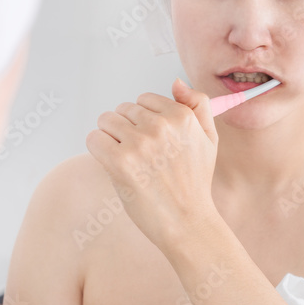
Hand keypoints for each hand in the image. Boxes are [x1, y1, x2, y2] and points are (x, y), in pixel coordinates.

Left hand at [85, 78, 219, 252]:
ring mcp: (139, 144)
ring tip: (128, 160)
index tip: (153, 142)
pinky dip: (98, 149)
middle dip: (126, 128)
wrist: (187, 222)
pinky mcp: (120, 162)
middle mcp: (161, 126)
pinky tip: (113, 165)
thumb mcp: (209, 139)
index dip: (144, 120)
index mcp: (182, 116)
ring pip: (106, 121)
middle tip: (141, 156)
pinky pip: (94, 139)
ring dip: (111, 138)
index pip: (144, 99)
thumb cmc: (195, 183)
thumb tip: (175, 81)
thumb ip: (198, 105)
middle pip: (123, 109)